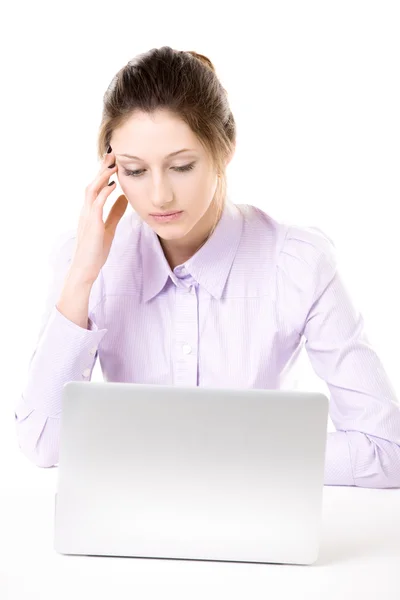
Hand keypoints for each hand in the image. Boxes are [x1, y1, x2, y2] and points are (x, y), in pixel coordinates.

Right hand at [69, 147, 127, 283]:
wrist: (85, 269)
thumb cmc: (95, 251)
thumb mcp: (109, 228)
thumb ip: (115, 212)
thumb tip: (124, 198)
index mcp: (90, 211)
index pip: (96, 187)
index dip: (103, 173)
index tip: (113, 160)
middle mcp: (86, 211)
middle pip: (93, 184)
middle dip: (102, 168)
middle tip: (112, 153)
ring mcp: (87, 217)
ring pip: (92, 190)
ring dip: (102, 176)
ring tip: (113, 164)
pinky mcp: (92, 225)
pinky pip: (97, 204)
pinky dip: (104, 192)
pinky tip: (113, 184)